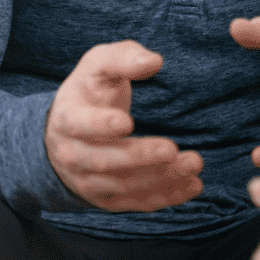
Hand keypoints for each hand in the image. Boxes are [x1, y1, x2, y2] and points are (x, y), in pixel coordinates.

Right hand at [44, 40, 203, 211]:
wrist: (66, 129)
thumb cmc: (89, 89)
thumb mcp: (99, 63)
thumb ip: (124, 58)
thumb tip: (154, 61)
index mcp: (68, 118)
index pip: (80, 125)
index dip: (102, 125)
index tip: (128, 122)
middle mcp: (73, 155)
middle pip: (105, 161)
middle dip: (140, 157)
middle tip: (172, 149)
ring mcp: (88, 181)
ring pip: (123, 185)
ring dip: (160, 178)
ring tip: (193, 164)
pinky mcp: (107, 197)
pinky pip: (136, 202)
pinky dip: (164, 197)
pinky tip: (192, 186)